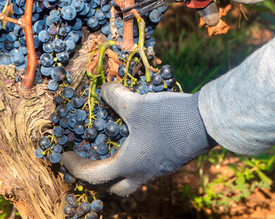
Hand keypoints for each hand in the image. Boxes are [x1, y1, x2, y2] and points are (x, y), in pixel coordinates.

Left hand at [61, 82, 215, 195]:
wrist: (208, 122)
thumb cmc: (169, 117)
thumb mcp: (137, 104)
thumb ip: (115, 96)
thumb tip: (102, 88)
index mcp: (130, 165)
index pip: (94, 175)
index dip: (75, 166)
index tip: (65, 155)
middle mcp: (143, 173)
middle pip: (114, 187)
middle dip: (97, 178)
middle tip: (89, 161)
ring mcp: (159, 169)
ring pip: (132, 178)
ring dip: (117, 168)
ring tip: (111, 148)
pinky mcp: (171, 161)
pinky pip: (146, 168)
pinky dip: (133, 159)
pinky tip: (136, 139)